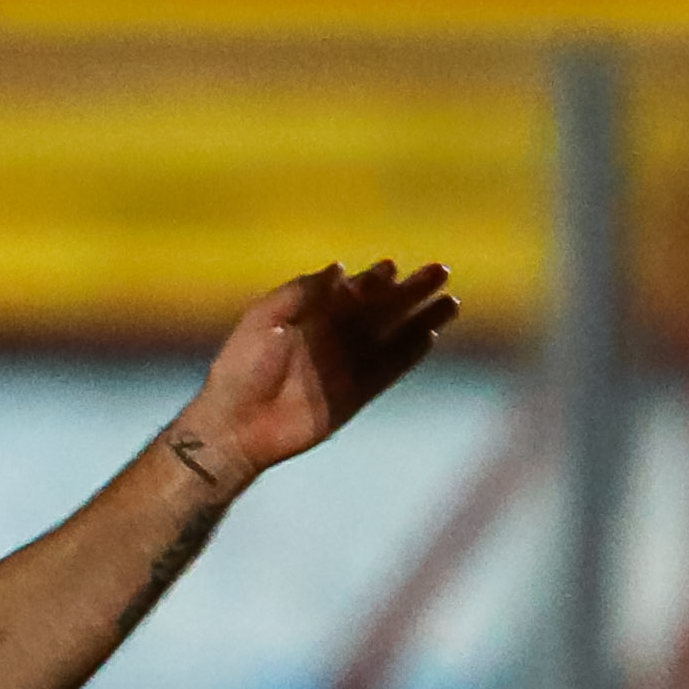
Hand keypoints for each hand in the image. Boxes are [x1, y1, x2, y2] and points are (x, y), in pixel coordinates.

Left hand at [178, 261, 458, 486]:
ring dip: (422, 319)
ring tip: (451, 302)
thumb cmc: (241, 366)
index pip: (352, 290)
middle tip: (441, 271)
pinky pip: (389, 370)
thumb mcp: (264, 318)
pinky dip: (409, 354)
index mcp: (311, 314)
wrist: (236, 422)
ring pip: (393, 337)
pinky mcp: (355, 394)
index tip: (392, 267)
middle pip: (382, 309)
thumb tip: (340, 268)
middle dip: (411, 290)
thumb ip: (302, 292)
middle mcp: (334, 337)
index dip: (374, 278)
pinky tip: (430, 337)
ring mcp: (346, 365)